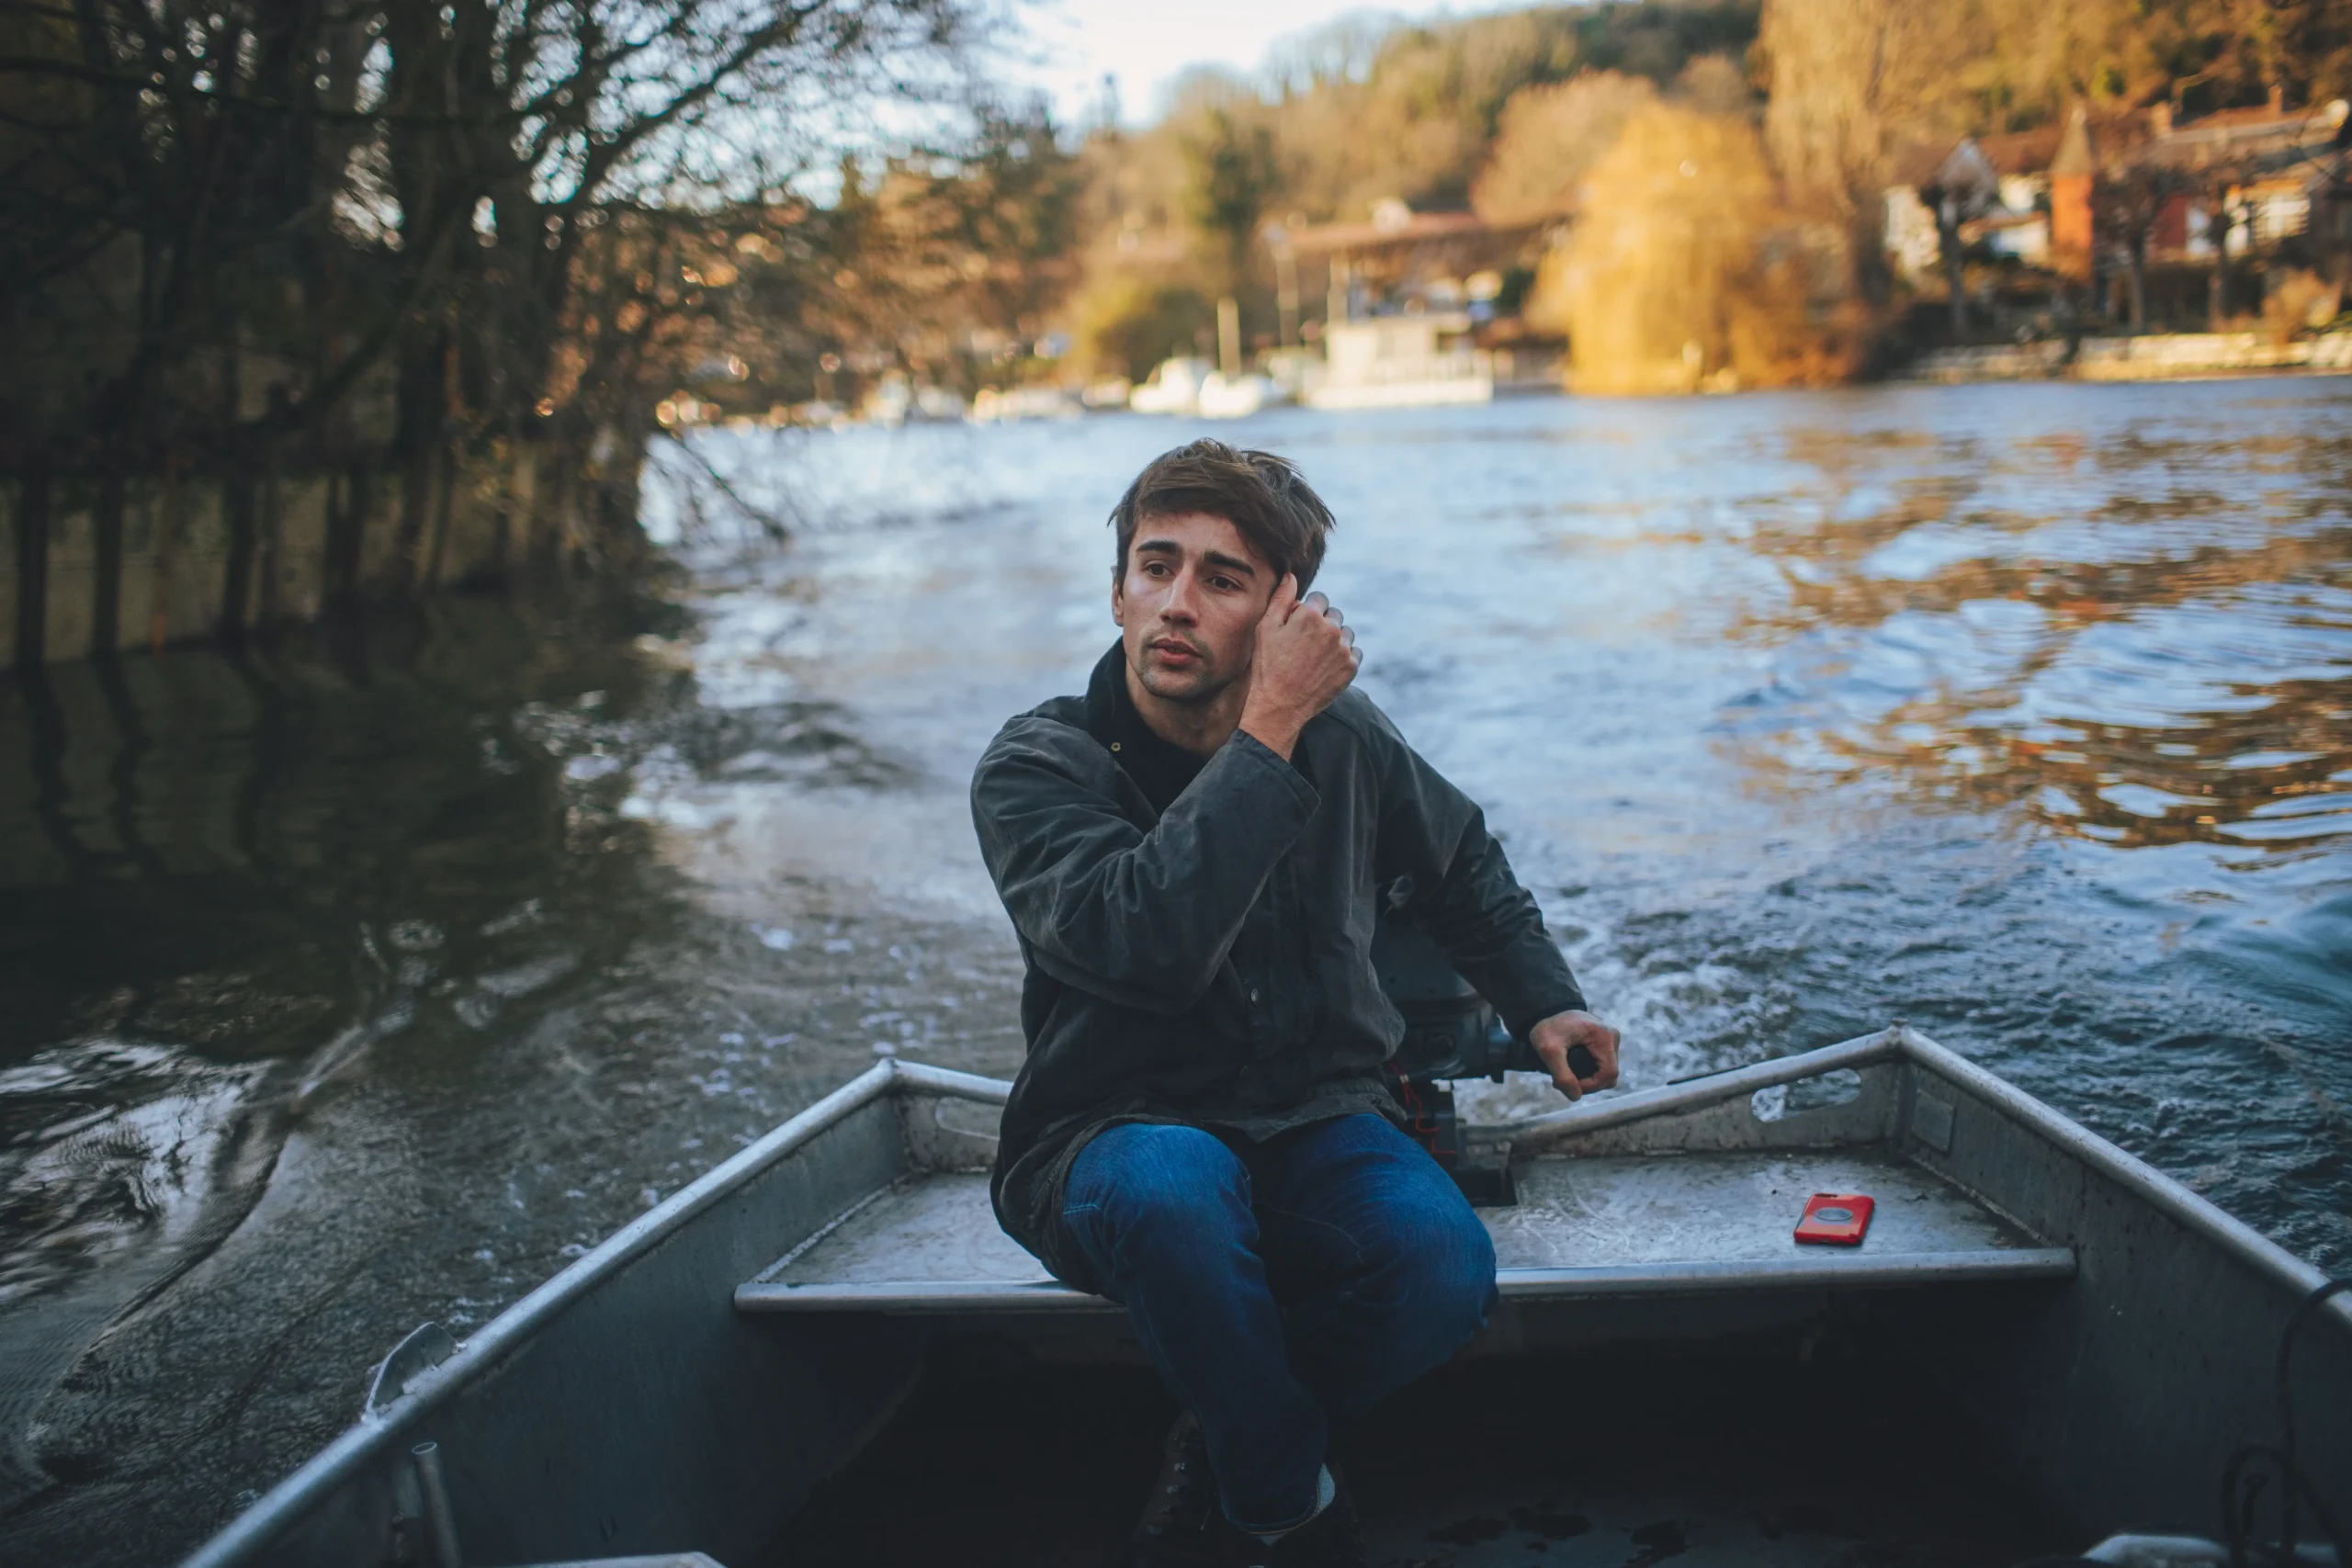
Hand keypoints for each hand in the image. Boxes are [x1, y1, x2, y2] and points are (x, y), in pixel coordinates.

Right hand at [1239, 575, 1359, 759]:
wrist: (1279, 706)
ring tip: (1315, 657)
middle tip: (1305, 644)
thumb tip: (1291, 576)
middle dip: (1322, 624)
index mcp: (1311, 615)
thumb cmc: (1267, 666)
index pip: (1320, 599)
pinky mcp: (1351, 667)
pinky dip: (1342, 657)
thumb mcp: (1265, 629)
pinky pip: (1353, 653)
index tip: (1298, 626)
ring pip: (1345, 633)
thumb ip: (1281, 599)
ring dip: (1334, 639)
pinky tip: (1325, 667)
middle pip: (1334, 615)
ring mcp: (1343, 649)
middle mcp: (1331, 629)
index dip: (1308, 611)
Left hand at [1529, 1010, 1619, 1101]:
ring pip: (1606, 1072)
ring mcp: (1610, 1040)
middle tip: (1564, 1081)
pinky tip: (1571, 1069)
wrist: (1546, 1010)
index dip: (1591, 1086)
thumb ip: (1562, 1075)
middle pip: (1610, 1075)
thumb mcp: (1549, 1050)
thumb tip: (1576, 1096)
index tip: (1569, 1084)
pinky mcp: (1604, 1043)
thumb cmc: (1547, 1027)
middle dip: (1588, 1084)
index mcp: (1604, 1037)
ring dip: (1589, 1080)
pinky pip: (1602, 1066)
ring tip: (1566, 1074)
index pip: (1609, 1074)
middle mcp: (1612, 1037)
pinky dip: (1589, 1072)